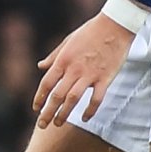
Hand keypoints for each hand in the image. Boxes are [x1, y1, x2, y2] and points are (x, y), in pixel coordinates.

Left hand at [32, 12, 136, 127]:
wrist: (114, 26)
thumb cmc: (89, 32)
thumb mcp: (67, 41)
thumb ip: (53, 56)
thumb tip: (40, 66)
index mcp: (63, 60)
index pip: (46, 83)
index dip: (39, 98)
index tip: (35, 109)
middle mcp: (73, 69)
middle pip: (57, 95)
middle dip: (48, 112)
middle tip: (41, 125)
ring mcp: (90, 74)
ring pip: (73, 99)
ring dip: (64, 114)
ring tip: (58, 124)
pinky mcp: (105, 78)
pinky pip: (97, 99)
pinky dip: (90, 110)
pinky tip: (85, 118)